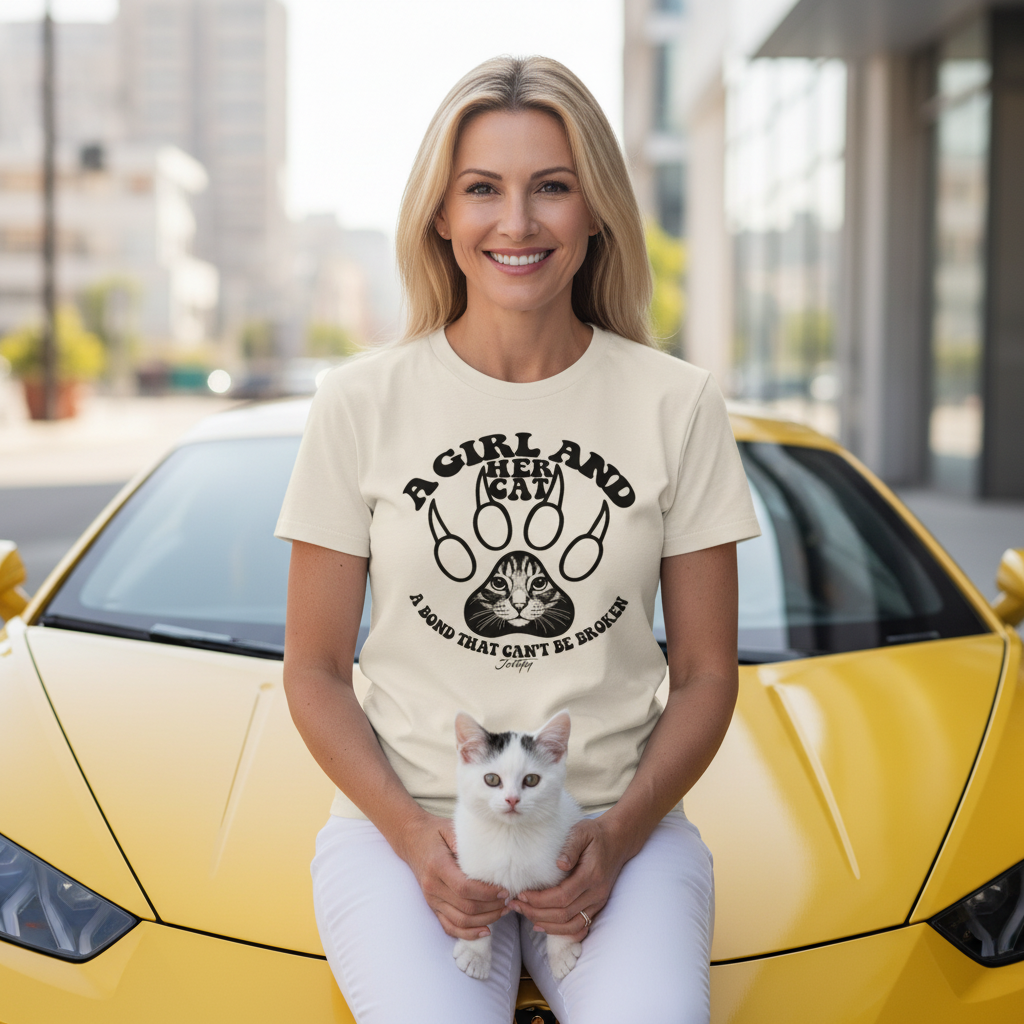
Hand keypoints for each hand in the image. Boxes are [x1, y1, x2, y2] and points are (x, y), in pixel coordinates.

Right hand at [400, 813, 508, 940]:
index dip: (486, 893)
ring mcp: (432, 899)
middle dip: (491, 907)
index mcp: (437, 866)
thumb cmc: (434, 833)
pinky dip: (468, 933)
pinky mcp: (433, 906)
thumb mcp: (448, 829)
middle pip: (465, 907)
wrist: (411, 839)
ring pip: (460, 920)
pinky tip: (485, 930)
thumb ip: (464, 842)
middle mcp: (433, 887)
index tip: (504, 890)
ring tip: (503, 911)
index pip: (464, 888)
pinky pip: (450, 926)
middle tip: (509, 900)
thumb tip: (484, 856)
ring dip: (485, 920)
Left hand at [511, 818, 628, 940]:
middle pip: (563, 914)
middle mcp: (596, 893)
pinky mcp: (597, 906)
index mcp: (591, 875)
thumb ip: (571, 846)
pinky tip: (544, 925)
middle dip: (536, 913)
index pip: (562, 896)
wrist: (617, 841)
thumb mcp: (582, 832)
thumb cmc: (595, 835)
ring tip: (525, 915)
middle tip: (515, 906)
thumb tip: (559, 864)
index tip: (521, 895)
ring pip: (571, 926)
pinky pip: (580, 927)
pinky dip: (562, 931)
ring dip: (546, 925)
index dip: (539, 900)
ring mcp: (598, 902)